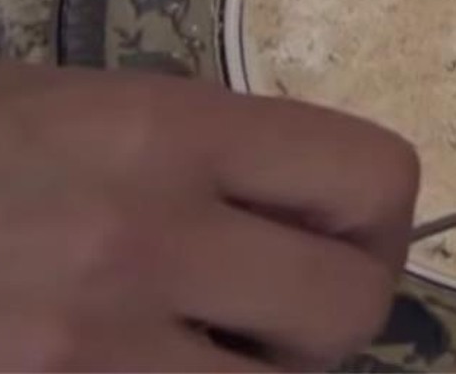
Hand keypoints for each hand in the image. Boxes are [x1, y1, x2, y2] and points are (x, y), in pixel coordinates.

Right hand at [0, 63, 419, 372]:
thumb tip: (305, 217)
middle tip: (266, 323)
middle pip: (348, 310)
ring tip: (189, 354)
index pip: (372, 176)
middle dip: (323, 327)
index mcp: (166, 129)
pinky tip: (126, 372)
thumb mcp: (78, 109)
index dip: (376, 224)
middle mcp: (143, 235)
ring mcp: (86, 349)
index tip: (335, 242)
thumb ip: (204, 157)